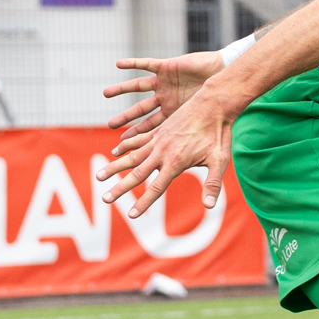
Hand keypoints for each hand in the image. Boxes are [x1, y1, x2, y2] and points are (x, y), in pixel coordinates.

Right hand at [96, 83, 236, 215]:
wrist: (214, 104)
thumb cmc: (219, 134)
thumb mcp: (220, 160)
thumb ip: (212, 183)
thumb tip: (209, 206)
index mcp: (176, 162)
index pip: (157, 187)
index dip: (144, 203)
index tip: (132, 215)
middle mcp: (162, 152)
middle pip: (137, 173)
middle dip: (120, 188)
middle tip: (104, 199)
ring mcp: (158, 140)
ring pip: (132, 156)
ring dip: (115, 167)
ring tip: (99, 176)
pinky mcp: (159, 130)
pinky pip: (138, 139)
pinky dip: (125, 146)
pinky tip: (115, 151)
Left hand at [102, 51, 225, 159]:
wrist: (229, 83)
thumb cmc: (221, 111)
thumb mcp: (209, 138)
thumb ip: (199, 157)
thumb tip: (204, 194)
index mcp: (172, 116)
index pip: (150, 129)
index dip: (135, 138)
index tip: (119, 149)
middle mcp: (165, 100)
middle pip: (140, 111)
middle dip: (125, 119)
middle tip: (110, 125)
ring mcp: (165, 84)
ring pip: (138, 87)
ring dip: (122, 89)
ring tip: (105, 94)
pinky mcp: (168, 67)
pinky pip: (147, 64)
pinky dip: (133, 63)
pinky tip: (118, 64)